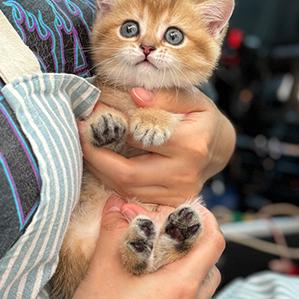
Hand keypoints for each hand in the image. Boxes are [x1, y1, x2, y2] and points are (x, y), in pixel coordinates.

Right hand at [55, 196, 222, 298]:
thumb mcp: (103, 266)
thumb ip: (114, 229)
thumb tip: (116, 202)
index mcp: (182, 286)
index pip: (215, 243)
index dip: (204, 219)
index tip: (183, 208)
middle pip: (211, 265)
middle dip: (195, 243)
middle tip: (167, 229)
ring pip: (199, 288)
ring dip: (186, 267)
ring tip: (155, 255)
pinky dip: (176, 288)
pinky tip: (144, 284)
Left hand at [79, 87, 235, 204]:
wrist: (219, 148)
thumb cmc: (201, 119)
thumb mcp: (191, 99)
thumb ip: (163, 96)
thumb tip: (135, 95)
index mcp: (191, 144)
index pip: (139, 139)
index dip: (110, 127)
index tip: (91, 113)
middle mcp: (184, 174)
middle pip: (127, 174)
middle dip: (96, 156)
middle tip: (79, 136)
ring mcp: (178, 193)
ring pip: (126, 189)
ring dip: (100, 170)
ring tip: (86, 147)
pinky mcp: (171, 203)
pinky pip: (132, 196)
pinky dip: (112, 180)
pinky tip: (102, 163)